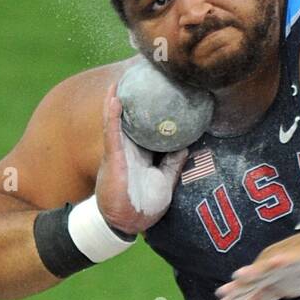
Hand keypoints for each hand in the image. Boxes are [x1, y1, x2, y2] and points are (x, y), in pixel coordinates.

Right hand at [95, 82, 187, 233]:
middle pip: (129, 119)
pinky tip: (115, 98)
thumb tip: (188, 146)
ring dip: (117, 99)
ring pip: (116, 120)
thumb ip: (174, 164)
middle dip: (133, 99)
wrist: (128, 223)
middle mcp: (128, 149)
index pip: (146, 128)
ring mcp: (119, 151)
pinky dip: (113, 114)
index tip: (159, 91)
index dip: (151, 111)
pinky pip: (112, 131)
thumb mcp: (165, 181)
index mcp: (140, 154)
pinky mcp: (113, 157)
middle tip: (139, 76)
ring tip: (122, 78)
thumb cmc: (144, 206)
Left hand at [215, 228, 299, 299]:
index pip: (248, 287)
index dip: (234, 295)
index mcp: (265, 274)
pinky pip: (293, 257)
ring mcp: (286, 258)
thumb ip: (260, 299)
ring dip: (255, 271)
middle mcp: (271, 265)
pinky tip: (276, 262)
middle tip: (223, 293)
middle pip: (254, 277)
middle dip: (239, 285)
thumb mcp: (279, 288)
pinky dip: (284, 259)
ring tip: (240, 276)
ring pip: (268, 266)